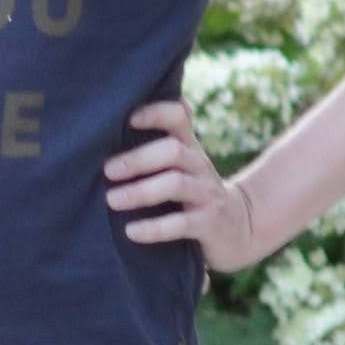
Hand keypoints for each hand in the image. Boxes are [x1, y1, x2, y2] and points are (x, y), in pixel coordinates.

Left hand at [106, 98, 271, 272]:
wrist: (237, 227)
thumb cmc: (193, 190)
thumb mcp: (182, 163)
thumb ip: (158, 142)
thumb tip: (115, 118)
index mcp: (189, 146)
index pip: (178, 117)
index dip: (156, 113)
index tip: (129, 118)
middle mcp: (199, 165)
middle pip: (173, 151)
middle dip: (138, 159)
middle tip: (108, 170)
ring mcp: (206, 194)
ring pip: (176, 184)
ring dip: (141, 192)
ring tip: (112, 200)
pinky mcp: (209, 223)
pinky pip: (181, 224)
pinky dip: (154, 228)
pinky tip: (131, 232)